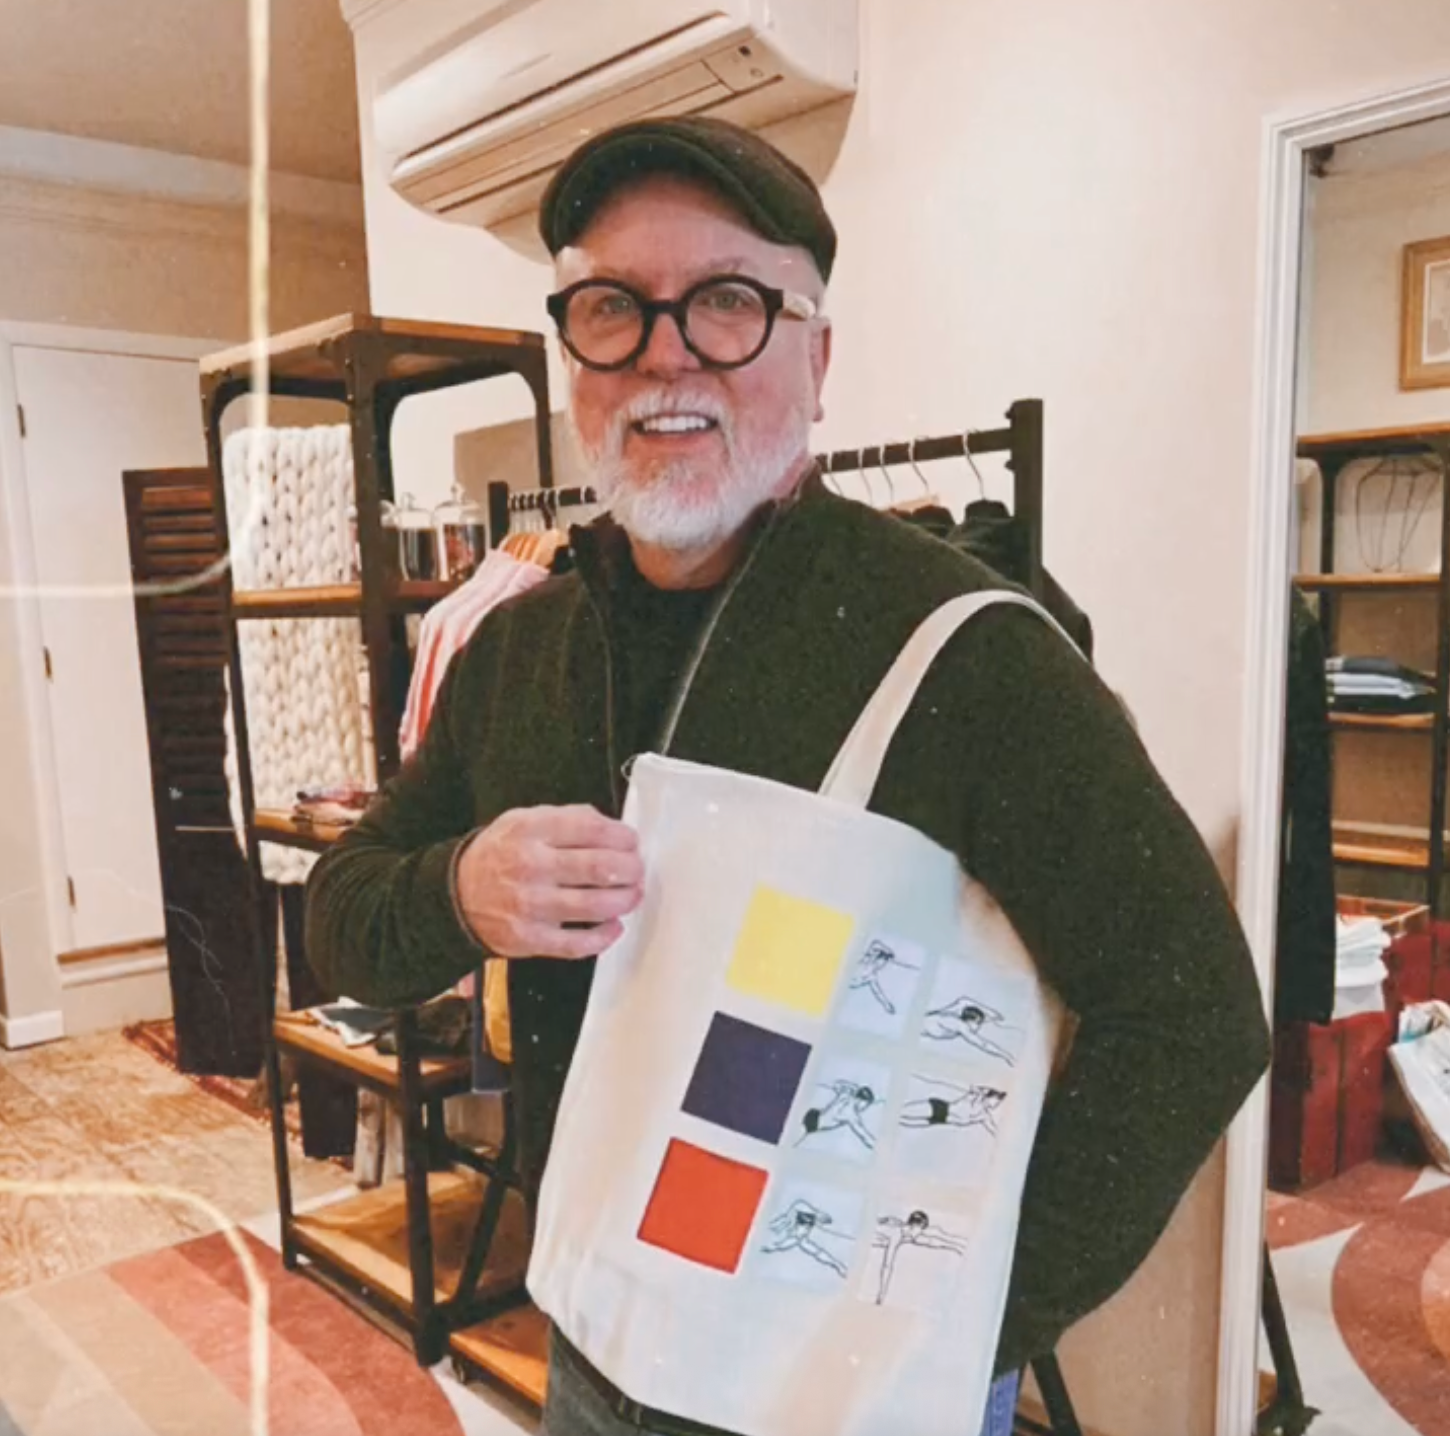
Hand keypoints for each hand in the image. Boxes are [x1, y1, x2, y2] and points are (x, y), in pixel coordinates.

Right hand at [454, 805, 642, 959]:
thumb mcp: (523, 821)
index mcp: (530, 831)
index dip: (621, 836)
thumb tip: (612, 828)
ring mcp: (531, 905)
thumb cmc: (498, 856)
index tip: (631, 841)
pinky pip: (578, 943)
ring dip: (624, 900)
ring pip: (594, 906)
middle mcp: (530, 867)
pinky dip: (604, 937)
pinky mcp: (530, 939)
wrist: (455, 896)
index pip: (591, 829)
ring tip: (632, 894)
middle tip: (636, 869)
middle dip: (630, 868)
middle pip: (599, 868)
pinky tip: (614, 926)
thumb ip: (567, 818)